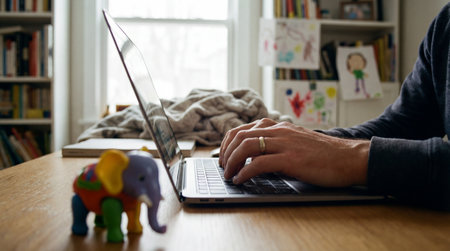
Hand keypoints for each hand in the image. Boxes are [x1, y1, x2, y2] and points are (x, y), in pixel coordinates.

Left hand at [219, 118, 369, 186]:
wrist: (350, 158)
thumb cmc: (325, 154)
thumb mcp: (296, 143)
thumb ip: (277, 145)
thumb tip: (256, 159)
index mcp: (279, 127)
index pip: (243, 129)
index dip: (228, 142)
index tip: (224, 155)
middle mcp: (279, 131)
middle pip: (240, 136)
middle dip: (226, 153)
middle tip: (223, 168)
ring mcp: (285, 144)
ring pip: (246, 146)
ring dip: (232, 162)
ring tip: (229, 175)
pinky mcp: (291, 159)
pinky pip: (259, 163)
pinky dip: (245, 172)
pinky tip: (241, 179)